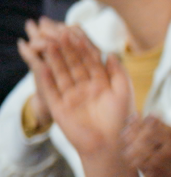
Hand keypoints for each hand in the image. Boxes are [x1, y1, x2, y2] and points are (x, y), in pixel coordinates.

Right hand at [21, 21, 133, 158]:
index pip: (90, 60)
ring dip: (54, 59)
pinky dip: (46, 79)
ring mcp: (71, 96)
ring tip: (47, 44)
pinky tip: (41, 66)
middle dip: (66, 48)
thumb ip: (118, 71)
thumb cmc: (122, 119)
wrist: (110, 145)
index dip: (83, 46)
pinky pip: (51, 90)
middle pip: (73, 64)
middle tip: (58, 32)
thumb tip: (110, 52)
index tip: (76, 31)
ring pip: (60, 73)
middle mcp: (85, 88)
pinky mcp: (59, 107)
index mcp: (101, 83)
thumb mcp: (124, 91)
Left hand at [124, 96, 170, 176]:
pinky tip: (131, 149)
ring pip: (144, 156)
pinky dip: (134, 158)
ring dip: (132, 143)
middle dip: (138, 129)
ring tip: (128, 133)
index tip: (150, 114)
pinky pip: (143, 170)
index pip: (168, 129)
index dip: (154, 120)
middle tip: (131, 120)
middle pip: (152, 141)